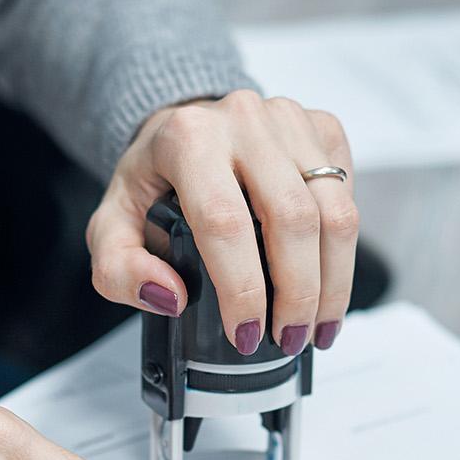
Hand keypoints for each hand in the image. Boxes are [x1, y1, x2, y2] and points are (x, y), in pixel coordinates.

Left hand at [87, 90, 358, 354]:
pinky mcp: (322, 129)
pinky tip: (326, 284)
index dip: (242, 288)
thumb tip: (170, 296)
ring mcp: (289, 120)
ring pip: (334, 212)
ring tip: (317, 326)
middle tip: (288, 338)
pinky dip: (343, 252)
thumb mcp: (112, 228)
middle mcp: (242, 120)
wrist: (183, 129)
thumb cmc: (152, 180)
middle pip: (292, 219)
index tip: (245, 334)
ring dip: (333, 282)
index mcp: (187, 140)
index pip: (225, 222)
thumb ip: (120, 271)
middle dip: (298, 294)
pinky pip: (348, 197)